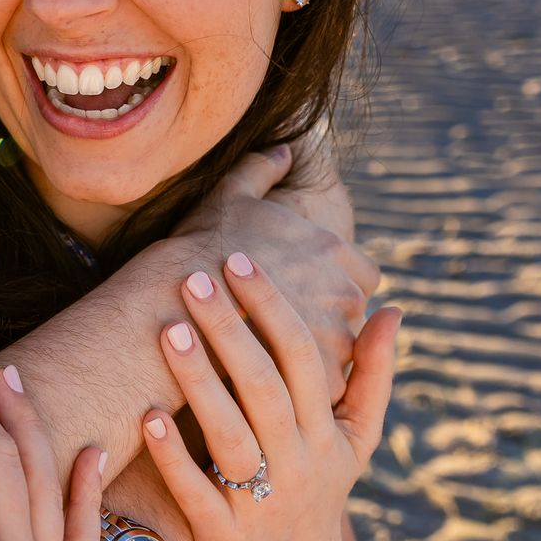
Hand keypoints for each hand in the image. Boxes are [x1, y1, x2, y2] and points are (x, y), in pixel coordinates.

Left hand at [140, 252, 401, 540]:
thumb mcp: (356, 439)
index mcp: (327, 432)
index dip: (272, 307)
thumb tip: (393, 310)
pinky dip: (174, 455)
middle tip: (193, 279)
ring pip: (230, 433)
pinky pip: (196, 491)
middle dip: (230, 329)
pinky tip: (148, 414)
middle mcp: (297, 463)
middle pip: (264, 388)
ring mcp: (259, 501)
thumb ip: (372, 375)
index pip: (303, 358)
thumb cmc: (320, 488)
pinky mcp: (221, 534)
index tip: (237, 260)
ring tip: (168, 329)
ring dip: (199, 381)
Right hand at [175, 142, 380, 403]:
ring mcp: (339, 340)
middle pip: (355, 318)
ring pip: (343, 357)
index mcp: (335, 251)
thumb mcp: (231, 196)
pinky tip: (274, 389)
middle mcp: (348, 293)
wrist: (176, 301)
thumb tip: (283, 148)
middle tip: (289, 334)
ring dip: (320, 362)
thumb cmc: (200, 247)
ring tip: (279, 368)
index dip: (336, 286)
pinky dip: (303, 392)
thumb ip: (263, 170)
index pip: (363, 274)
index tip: (308, 297)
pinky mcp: (322, 380)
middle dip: (330, 326)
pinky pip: (323, 391)